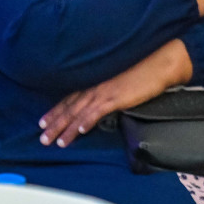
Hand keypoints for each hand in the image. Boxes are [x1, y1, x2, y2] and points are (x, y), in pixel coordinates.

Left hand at [40, 41, 190, 146]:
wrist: (160, 61)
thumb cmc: (143, 69)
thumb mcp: (119, 79)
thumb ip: (108, 90)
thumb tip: (103, 102)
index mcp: (95, 82)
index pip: (69, 99)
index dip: (55, 111)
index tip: (43, 123)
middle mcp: (95, 86)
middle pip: (69, 108)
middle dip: (55, 124)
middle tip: (43, 139)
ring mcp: (105, 92)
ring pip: (79, 112)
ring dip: (67, 128)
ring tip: (57, 142)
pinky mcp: (117, 97)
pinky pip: (98, 111)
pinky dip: (88, 121)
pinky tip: (81, 130)